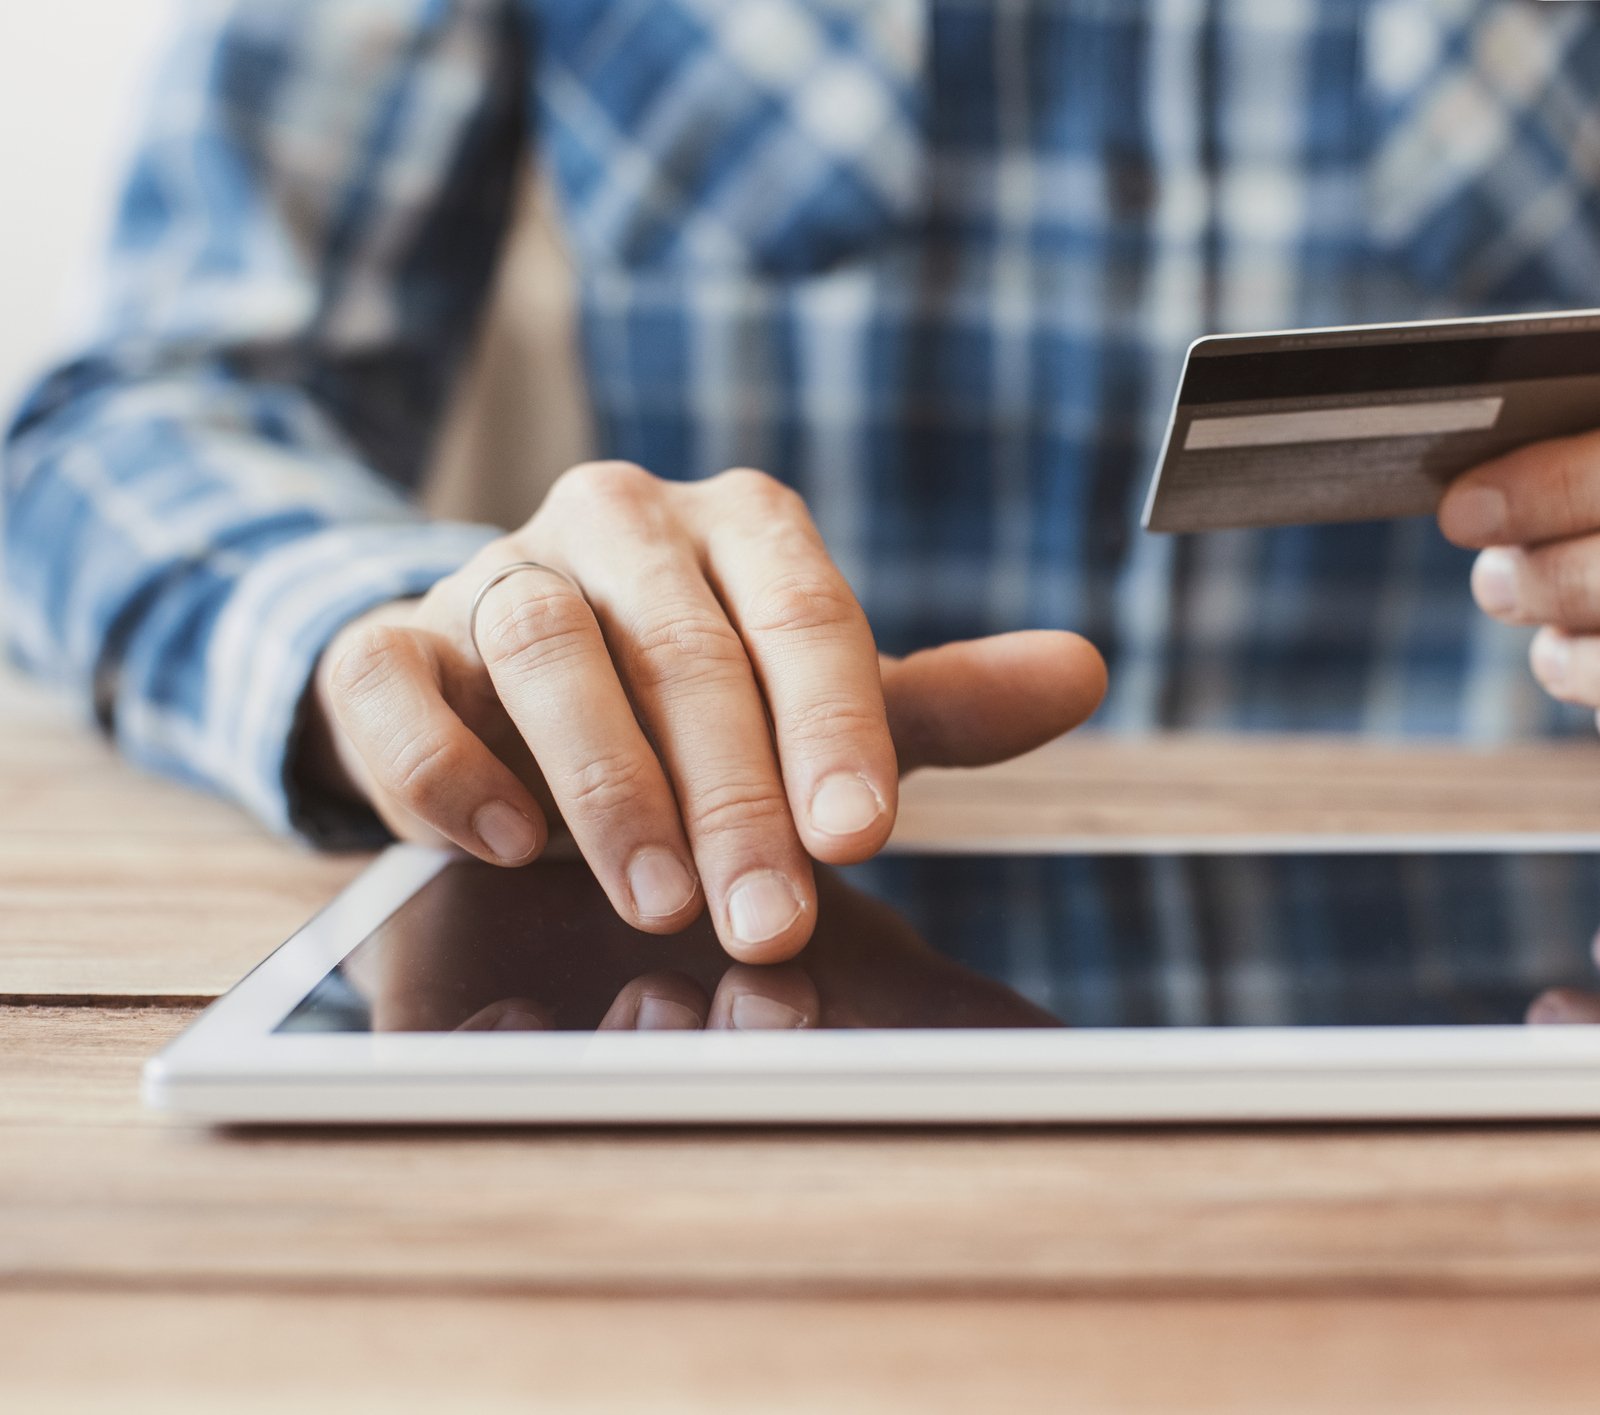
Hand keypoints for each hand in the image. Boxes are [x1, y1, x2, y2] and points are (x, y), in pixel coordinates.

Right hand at [307, 463, 1106, 957]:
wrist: (501, 678)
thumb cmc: (688, 695)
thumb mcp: (816, 698)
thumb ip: (934, 701)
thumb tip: (1083, 672)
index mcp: (739, 528)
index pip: (802, 615)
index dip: (831, 727)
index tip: (861, 833)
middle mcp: (619, 527)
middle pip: (681, 646)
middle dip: (732, 793)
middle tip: (767, 915)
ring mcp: (495, 573)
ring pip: (546, 647)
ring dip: (605, 781)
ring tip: (657, 897)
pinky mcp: (388, 641)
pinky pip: (397, 684)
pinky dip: (446, 762)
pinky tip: (502, 838)